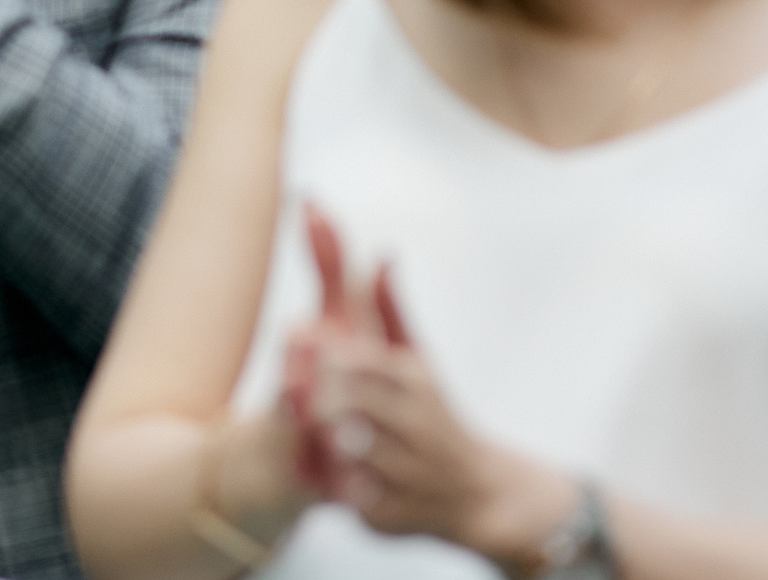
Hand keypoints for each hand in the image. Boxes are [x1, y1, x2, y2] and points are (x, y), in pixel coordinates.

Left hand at [280, 207, 573, 571]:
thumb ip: (388, 310)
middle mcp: (414, 427)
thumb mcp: (414, 360)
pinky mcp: (392, 515)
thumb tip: (382, 253)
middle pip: (354, 405)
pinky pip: (354, 504)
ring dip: (323, 444)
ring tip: (305, 432)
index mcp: (414, 382)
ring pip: (352, 457)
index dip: (326, 351)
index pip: (365, 360)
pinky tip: (319, 481)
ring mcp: (405, 475)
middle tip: (289, 389)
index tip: (294, 334)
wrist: (479, 494)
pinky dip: (335, 492)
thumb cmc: (431, 413)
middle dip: (318, 397)